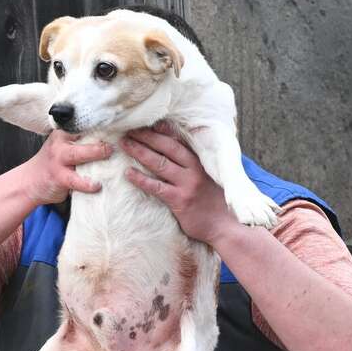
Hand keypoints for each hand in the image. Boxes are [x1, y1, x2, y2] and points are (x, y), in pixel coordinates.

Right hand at [23, 130, 111, 204]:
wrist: (29, 183)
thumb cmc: (53, 165)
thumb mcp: (63, 148)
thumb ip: (81, 144)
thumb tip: (113, 142)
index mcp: (63, 134)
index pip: (84, 125)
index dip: (101, 125)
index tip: (119, 127)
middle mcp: (59, 143)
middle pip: (81, 135)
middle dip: (100, 136)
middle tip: (116, 140)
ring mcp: (58, 160)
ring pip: (78, 154)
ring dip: (95, 154)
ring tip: (110, 154)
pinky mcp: (59, 177)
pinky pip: (76, 180)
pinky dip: (88, 183)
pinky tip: (97, 185)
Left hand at [123, 124, 236, 245]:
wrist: (226, 226)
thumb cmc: (217, 204)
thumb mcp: (212, 179)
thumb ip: (197, 167)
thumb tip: (180, 156)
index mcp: (201, 162)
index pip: (180, 141)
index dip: (163, 131)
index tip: (148, 123)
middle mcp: (194, 170)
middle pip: (167, 147)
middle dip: (147, 136)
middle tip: (130, 130)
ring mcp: (187, 184)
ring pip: (159, 163)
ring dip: (140, 152)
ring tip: (125, 144)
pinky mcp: (179, 200)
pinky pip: (156, 187)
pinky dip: (140, 179)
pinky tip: (128, 173)